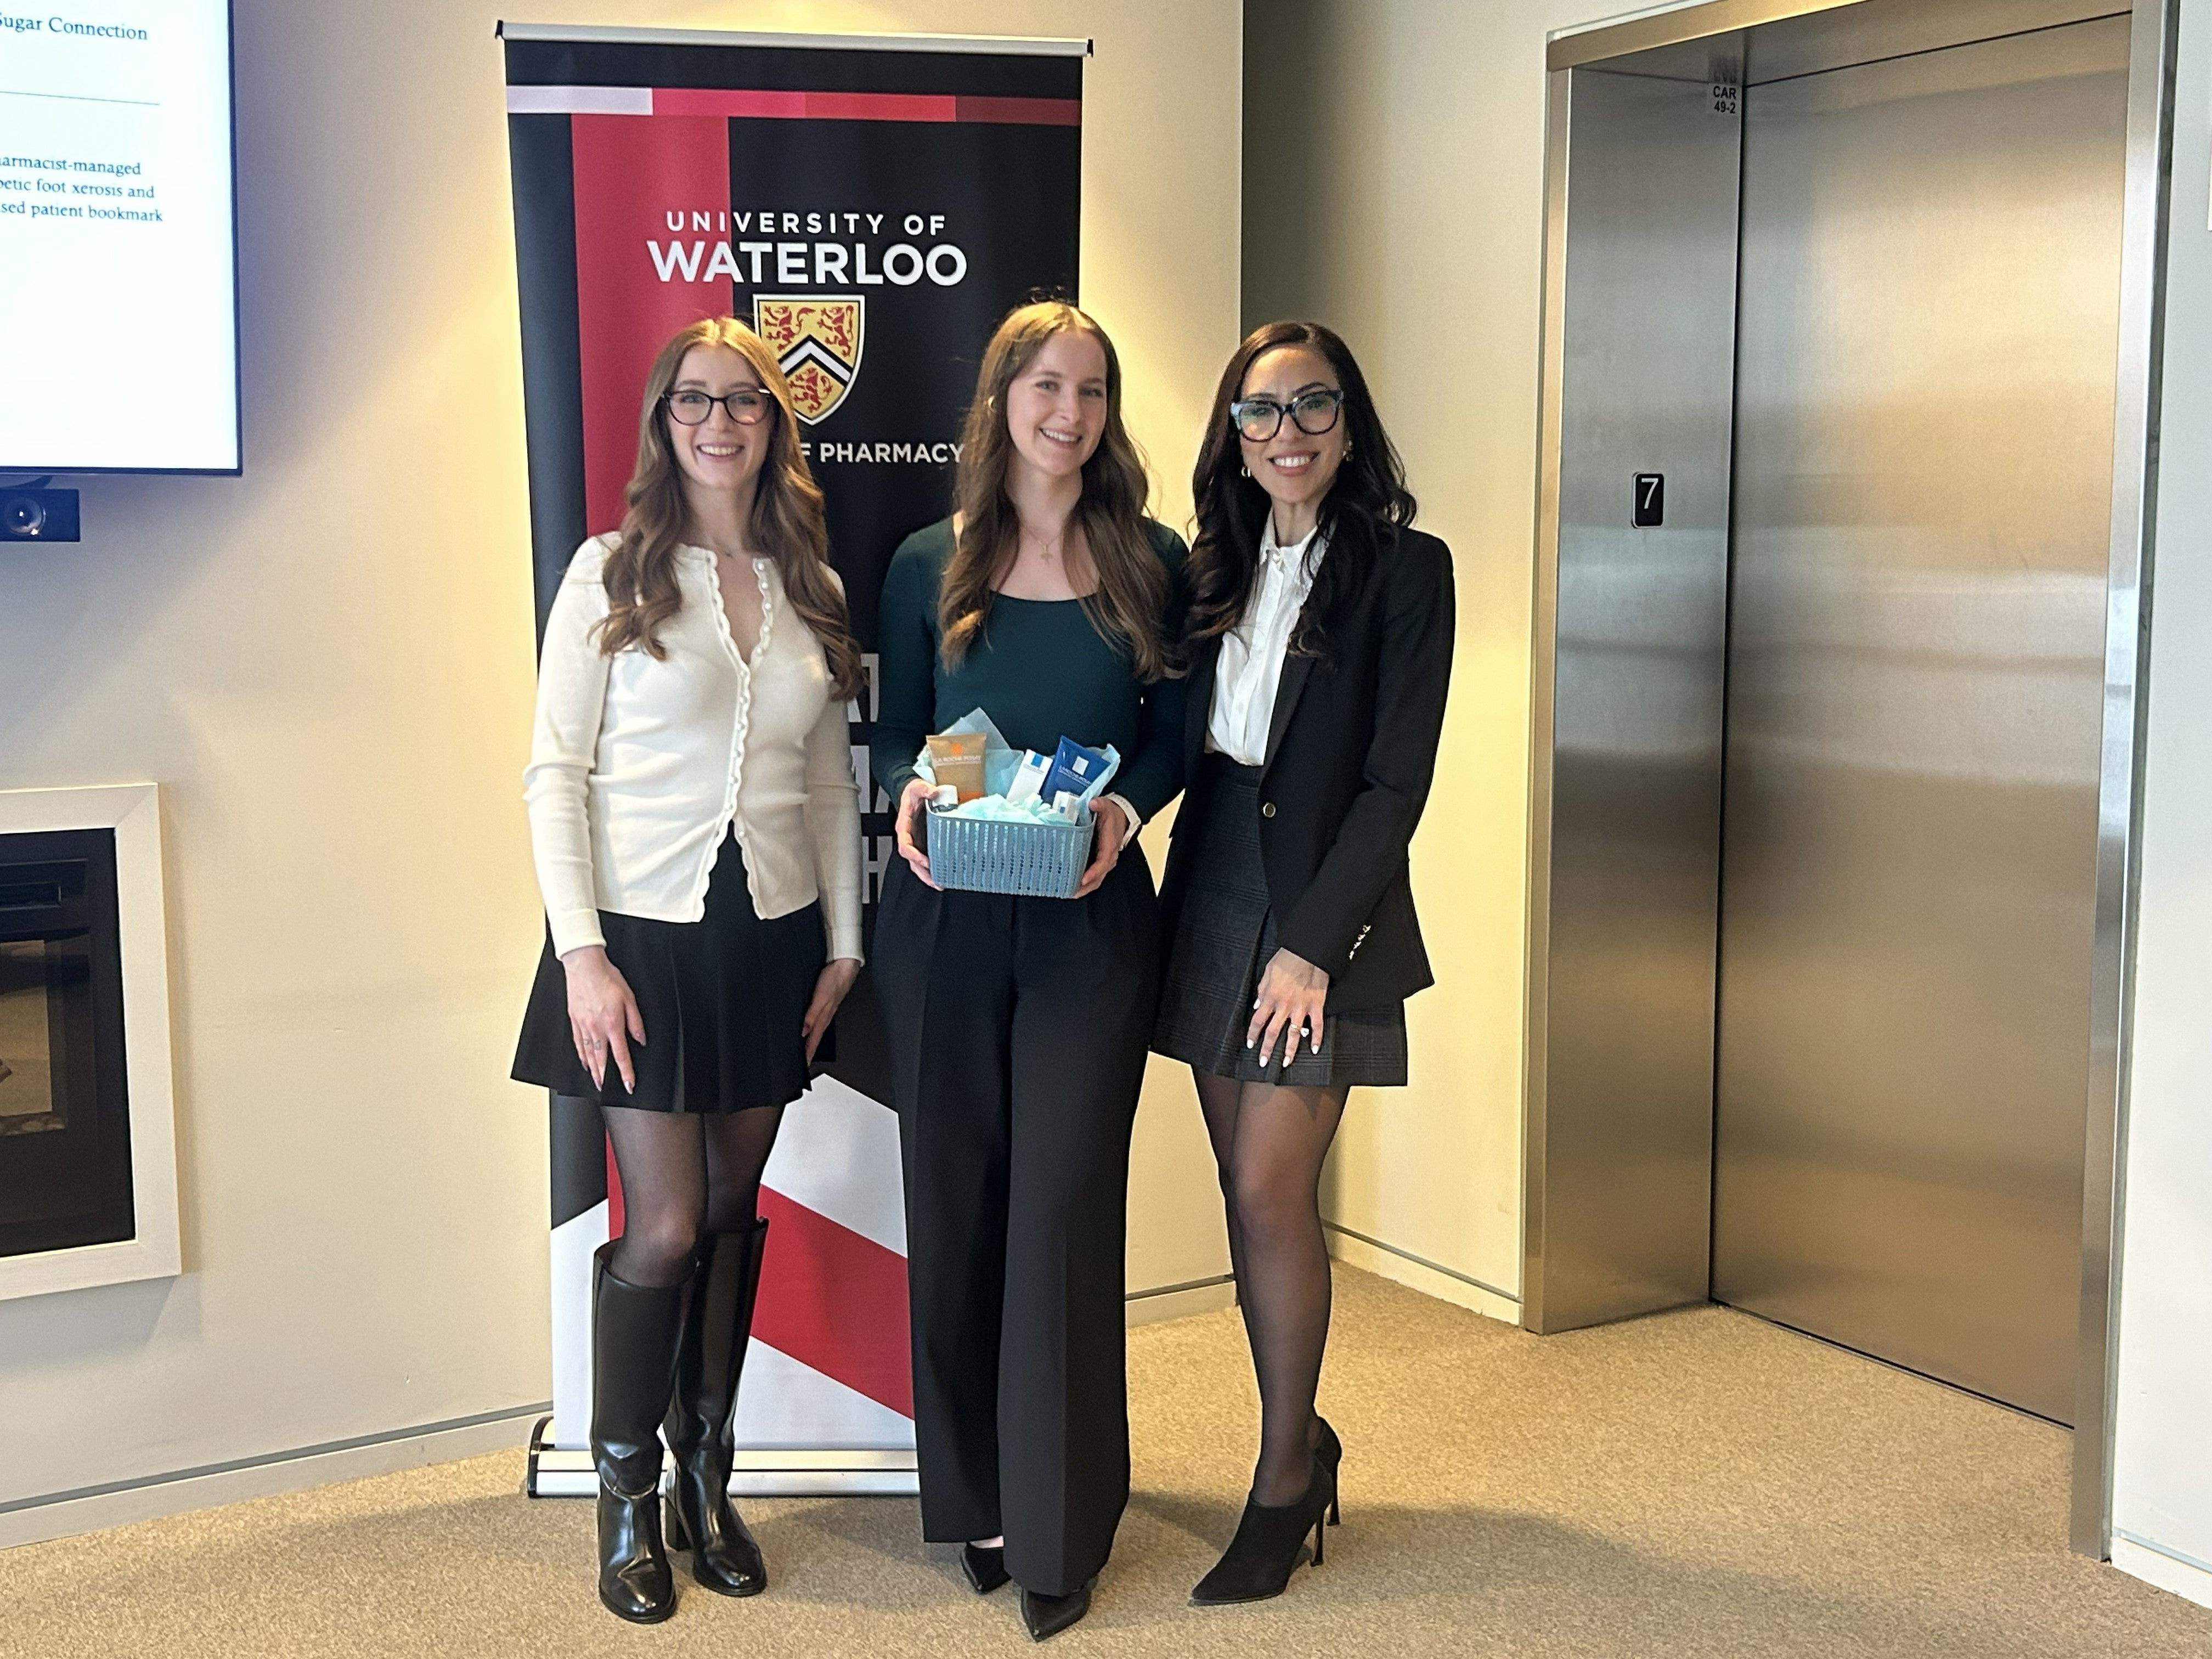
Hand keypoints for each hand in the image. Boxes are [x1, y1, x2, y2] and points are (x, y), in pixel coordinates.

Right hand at [562, 944, 643, 1091]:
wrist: (584, 966)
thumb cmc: (607, 978)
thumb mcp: (630, 998)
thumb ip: (636, 1022)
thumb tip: (641, 1039)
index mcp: (612, 1023)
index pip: (621, 1055)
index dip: (626, 1072)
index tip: (629, 1084)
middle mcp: (596, 1028)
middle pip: (601, 1060)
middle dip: (605, 1077)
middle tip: (607, 1089)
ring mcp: (583, 1025)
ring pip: (588, 1054)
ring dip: (593, 1070)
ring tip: (596, 1081)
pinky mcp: (574, 1020)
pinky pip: (578, 1043)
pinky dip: (581, 1055)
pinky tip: (584, 1061)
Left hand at [803, 958, 860, 1061]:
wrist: (845, 964)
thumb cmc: (835, 979)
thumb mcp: (821, 998)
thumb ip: (812, 1015)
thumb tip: (803, 1032)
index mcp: (824, 1017)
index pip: (813, 1041)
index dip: (807, 1054)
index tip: (802, 1066)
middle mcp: (824, 1015)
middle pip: (814, 1039)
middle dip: (808, 1052)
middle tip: (802, 1064)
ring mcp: (825, 1010)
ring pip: (815, 1031)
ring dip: (809, 1041)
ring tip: (803, 1051)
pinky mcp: (824, 1002)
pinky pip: (815, 1020)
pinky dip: (811, 1028)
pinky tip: (807, 1028)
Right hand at [894, 777, 940, 888]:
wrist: (913, 792)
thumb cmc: (912, 792)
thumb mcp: (917, 786)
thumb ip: (924, 789)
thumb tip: (933, 793)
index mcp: (904, 825)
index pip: (905, 845)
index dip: (914, 855)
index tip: (925, 861)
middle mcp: (908, 836)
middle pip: (911, 860)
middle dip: (922, 872)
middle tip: (935, 881)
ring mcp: (915, 840)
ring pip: (917, 863)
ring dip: (927, 875)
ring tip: (940, 884)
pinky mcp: (922, 841)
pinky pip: (925, 858)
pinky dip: (932, 868)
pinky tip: (942, 874)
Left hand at [1073, 797, 1128, 897]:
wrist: (1122, 817)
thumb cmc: (1113, 815)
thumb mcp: (1107, 806)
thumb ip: (1100, 804)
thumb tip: (1094, 803)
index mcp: (1109, 846)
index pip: (1102, 863)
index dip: (1093, 872)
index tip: (1083, 879)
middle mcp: (1108, 857)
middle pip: (1098, 877)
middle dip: (1085, 887)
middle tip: (1070, 892)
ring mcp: (1104, 861)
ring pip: (1095, 879)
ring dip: (1083, 888)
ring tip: (1068, 892)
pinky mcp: (1099, 861)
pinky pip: (1092, 875)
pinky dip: (1083, 883)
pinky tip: (1071, 885)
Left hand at [1247, 947, 1328, 1069]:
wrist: (1308, 951)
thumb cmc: (1287, 959)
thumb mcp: (1268, 972)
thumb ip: (1262, 990)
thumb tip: (1258, 1005)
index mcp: (1271, 997)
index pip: (1258, 1021)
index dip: (1253, 1035)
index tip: (1250, 1044)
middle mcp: (1284, 1006)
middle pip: (1273, 1032)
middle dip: (1267, 1049)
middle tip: (1263, 1062)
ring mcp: (1301, 1007)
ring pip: (1294, 1034)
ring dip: (1289, 1050)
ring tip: (1286, 1062)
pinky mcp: (1316, 1005)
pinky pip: (1317, 1025)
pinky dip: (1316, 1038)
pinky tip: (1314, 1049)